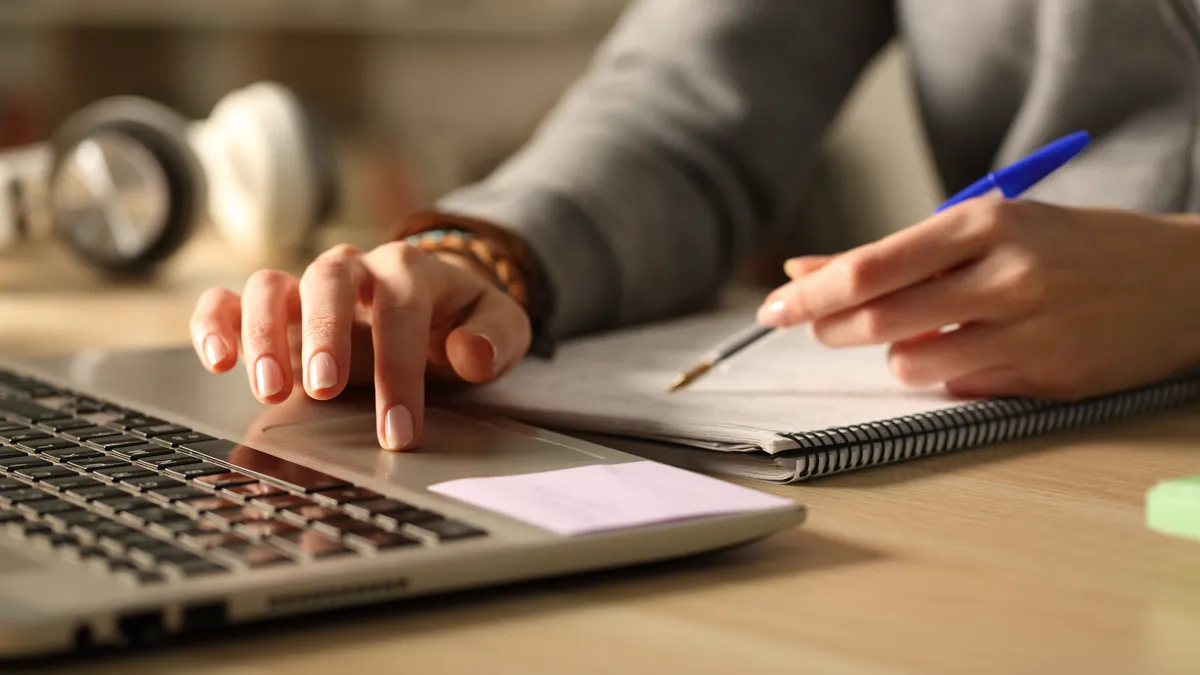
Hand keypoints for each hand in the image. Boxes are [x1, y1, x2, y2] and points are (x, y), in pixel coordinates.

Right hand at [188, 241, 531, 450]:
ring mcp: (308, 287)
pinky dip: (215, 322)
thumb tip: (468, 355)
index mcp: (411, 269)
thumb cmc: (464, 321)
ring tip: (269, 388)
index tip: (397, 430)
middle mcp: (354, 269)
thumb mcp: (500, 326)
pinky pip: (230, 300)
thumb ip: (494, 337)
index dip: (399, 369)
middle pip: (329, 280)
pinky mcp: (276, 309)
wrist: (437, 305)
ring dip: (264, 333)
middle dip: (325, 334)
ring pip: (270, 285)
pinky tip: (218, 361)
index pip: (401, 309)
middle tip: (324, 390)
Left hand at [757, 198, 1199, 399]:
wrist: (1179, 281)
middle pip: (878, 320)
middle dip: (831, 328)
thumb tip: (806, 269)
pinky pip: (957, 388)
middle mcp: (1006, 277)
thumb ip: (895, 252)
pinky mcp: (1044, 380)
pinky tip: (972, 351)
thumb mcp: (987, 226)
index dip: (810, 294)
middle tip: (819, 327)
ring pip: (910, 365)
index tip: (772, 307)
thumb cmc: (1069, 245)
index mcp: (985, 224)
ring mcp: (1028, 332)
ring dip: (896, 356)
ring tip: (922, 333)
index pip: (871, 266)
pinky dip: (945, 374)